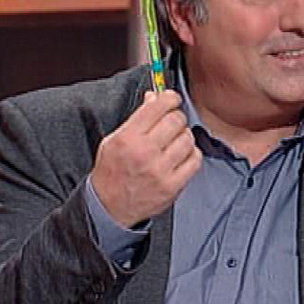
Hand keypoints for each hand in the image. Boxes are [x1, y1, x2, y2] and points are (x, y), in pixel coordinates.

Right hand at [90, 90, 201, 227]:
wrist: (109, 207)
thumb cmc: (112, 171)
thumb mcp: (114, 139)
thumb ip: (137, 117)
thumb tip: (155, 97)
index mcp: (128, 137)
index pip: (158, 106)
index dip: (169, 97)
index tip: (172, 98)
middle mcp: (145, 152)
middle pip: (176, 120)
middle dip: (176, 117)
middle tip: (172, 122)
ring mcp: (160, 170)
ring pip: (188, 139)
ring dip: (184, 136)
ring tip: (175, 141)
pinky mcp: (172, 186)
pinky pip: (195, 160)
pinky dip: (191, 154)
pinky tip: (181, 156)